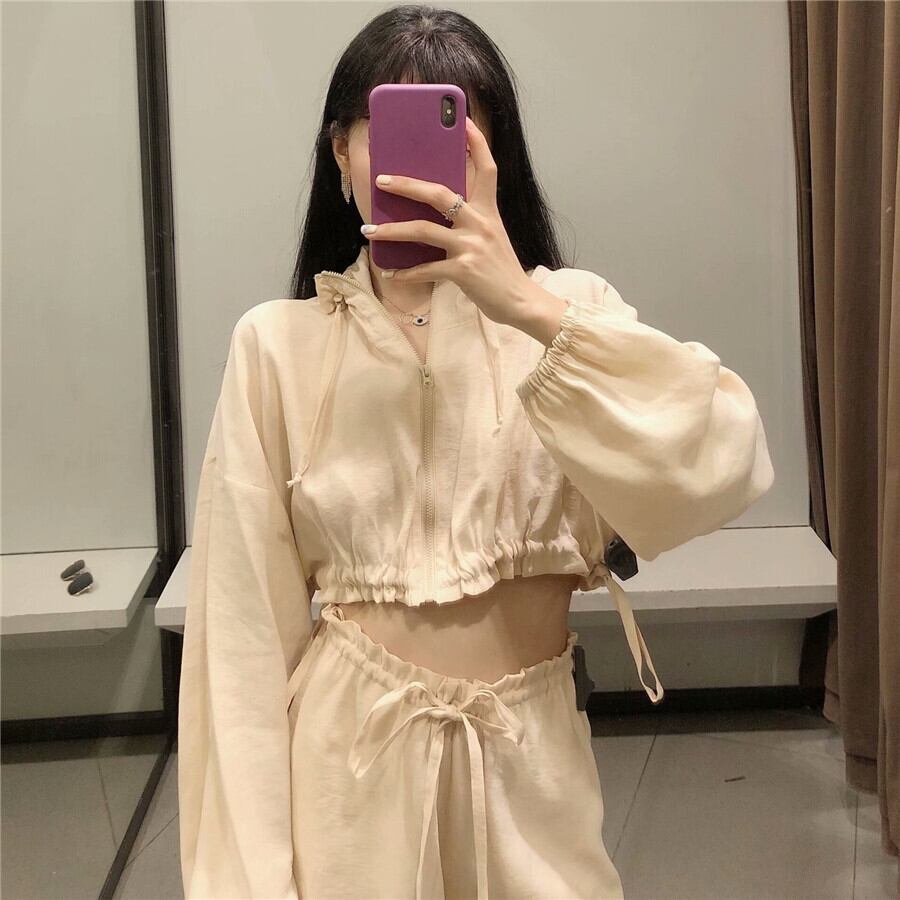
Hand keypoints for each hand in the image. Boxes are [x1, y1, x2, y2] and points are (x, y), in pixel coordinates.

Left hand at [360, 117, 533, 327]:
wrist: (521, 302)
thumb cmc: (501, 270)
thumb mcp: (491, 237)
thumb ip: (470, 221)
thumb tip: (434, 213)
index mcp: (489, 211)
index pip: (486, 168)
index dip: (476, 143)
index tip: (462, 121)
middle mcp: (480, 223)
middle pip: (439, 193)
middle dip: (407, 184)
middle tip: (381, 180)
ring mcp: (471, 246)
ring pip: (424, 230)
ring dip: (392, 231)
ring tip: (369, 231)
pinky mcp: (464, 271)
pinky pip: (427, 268)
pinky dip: (406, 272)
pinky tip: (391, 273)